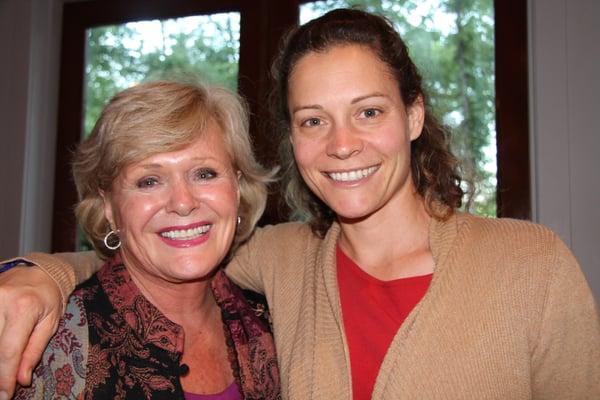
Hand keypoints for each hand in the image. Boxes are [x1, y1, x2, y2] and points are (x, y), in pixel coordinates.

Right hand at [0, 266, 61, 398]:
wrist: (39, 271)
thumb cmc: (48, 298)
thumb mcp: (49, 324)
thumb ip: (34, 352)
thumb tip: (21, 379)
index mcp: (23, 308)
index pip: (9, 351)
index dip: (5, 377)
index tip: (5, 395)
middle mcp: (0, 302)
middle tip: (2, 386)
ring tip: (2, 370)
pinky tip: (0, 354)